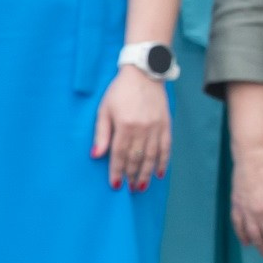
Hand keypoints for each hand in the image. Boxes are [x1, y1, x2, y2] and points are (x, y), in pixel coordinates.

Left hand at [94, 65, 171, 189]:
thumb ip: (101, 134)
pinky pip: (166, 147)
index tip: (115, 185)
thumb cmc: (120, 91)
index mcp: (124, 125)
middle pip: (136, 158)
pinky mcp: (166, 125)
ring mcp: (156, 127)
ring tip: (142, 186)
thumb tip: (96, 155)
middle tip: (130, 189)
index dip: (116, 171)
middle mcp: (142, 129)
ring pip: (151, 156)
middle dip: (132, 175)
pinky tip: (160, 173)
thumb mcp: (104, 109)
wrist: (144, 73)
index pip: (119, 154)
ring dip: (146, 173)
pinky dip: (163, 162)